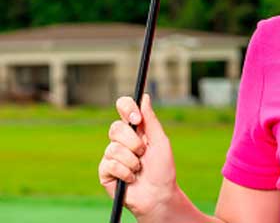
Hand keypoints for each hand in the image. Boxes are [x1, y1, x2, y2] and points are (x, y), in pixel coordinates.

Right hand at [98, 94, 177, 217]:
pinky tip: (131, 179)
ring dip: (132, 161)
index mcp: (136, 129)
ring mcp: (111, 155)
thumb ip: (151, 120)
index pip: (123, 108)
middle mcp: (121, 140)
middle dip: (133, 142)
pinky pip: (110, 164)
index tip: (137, 119)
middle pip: (115, 127)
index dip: (127, 108)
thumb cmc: (163, 169)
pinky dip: (125, 172)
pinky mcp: (105, 171)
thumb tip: (145, 97)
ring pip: (114, 148)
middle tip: (143, 152)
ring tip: (139, 169)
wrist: (157, 195)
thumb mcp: (160, 141)